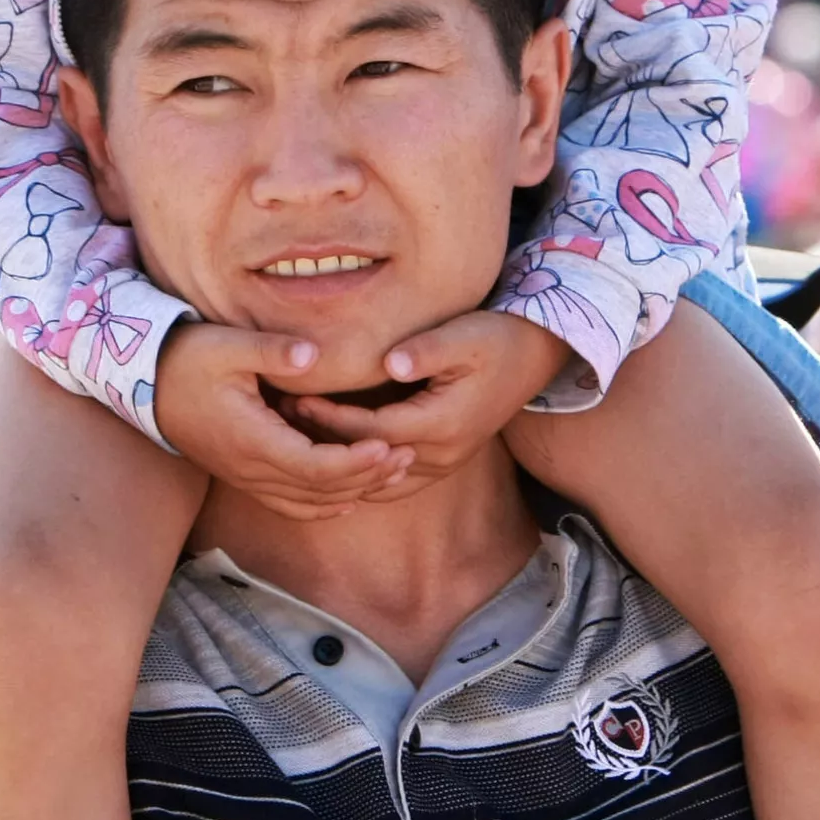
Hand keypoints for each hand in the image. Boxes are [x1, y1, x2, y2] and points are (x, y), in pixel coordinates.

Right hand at [155, 321, 415, 520]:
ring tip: (392, 472)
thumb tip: (314, 354)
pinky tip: (348, 496)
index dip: (355, 462)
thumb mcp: (227, 346)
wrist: (145, 384)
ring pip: (307, 502)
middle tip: (408, 456)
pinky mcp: (243, 474)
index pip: (314, 466)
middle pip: (319, 491)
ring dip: (352, 491)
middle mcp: (250, 468)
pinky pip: (289, 503)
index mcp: (252, 439)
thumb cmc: (188, 359)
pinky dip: (322, 504)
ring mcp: (246, 476)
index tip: (388, 444)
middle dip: (366, 477)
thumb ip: (272, 351)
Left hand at [288, 309, 566, 500]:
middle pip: (371, 462)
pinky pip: (398, 483)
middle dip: (327, 447)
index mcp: (442, 423)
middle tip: (285, 425)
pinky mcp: (445, 460)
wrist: (533, 356)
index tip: (296, 400)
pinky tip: (339, 465)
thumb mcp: (464, 336)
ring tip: (303, 446)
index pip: (371, 429)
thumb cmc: (494, 339)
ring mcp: (445, 462)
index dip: (331, 419)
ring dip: (345, 469)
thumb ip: (426, 351)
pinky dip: (367, 478)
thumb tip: (389, 363)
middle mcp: (442, 453)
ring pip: (383, 483)